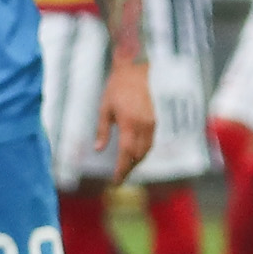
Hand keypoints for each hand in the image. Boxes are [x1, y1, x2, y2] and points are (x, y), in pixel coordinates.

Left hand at [97, 55, 155, 184]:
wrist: (136, 72)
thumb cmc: (117, 88)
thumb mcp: (104, 108)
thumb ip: (102, 130)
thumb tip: (98, 149)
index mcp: (129, 123)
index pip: (126, 154)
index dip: (121, 170)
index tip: (115, 181)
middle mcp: (143, 126)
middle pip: (138, 156)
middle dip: (129, 168)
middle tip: (118, 178)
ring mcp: (151, 124)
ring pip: (146, 151)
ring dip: (136, 162)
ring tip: (125, 168)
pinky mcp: (154, 121)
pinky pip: (149, 143)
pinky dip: (142, 152)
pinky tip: (134, 154)